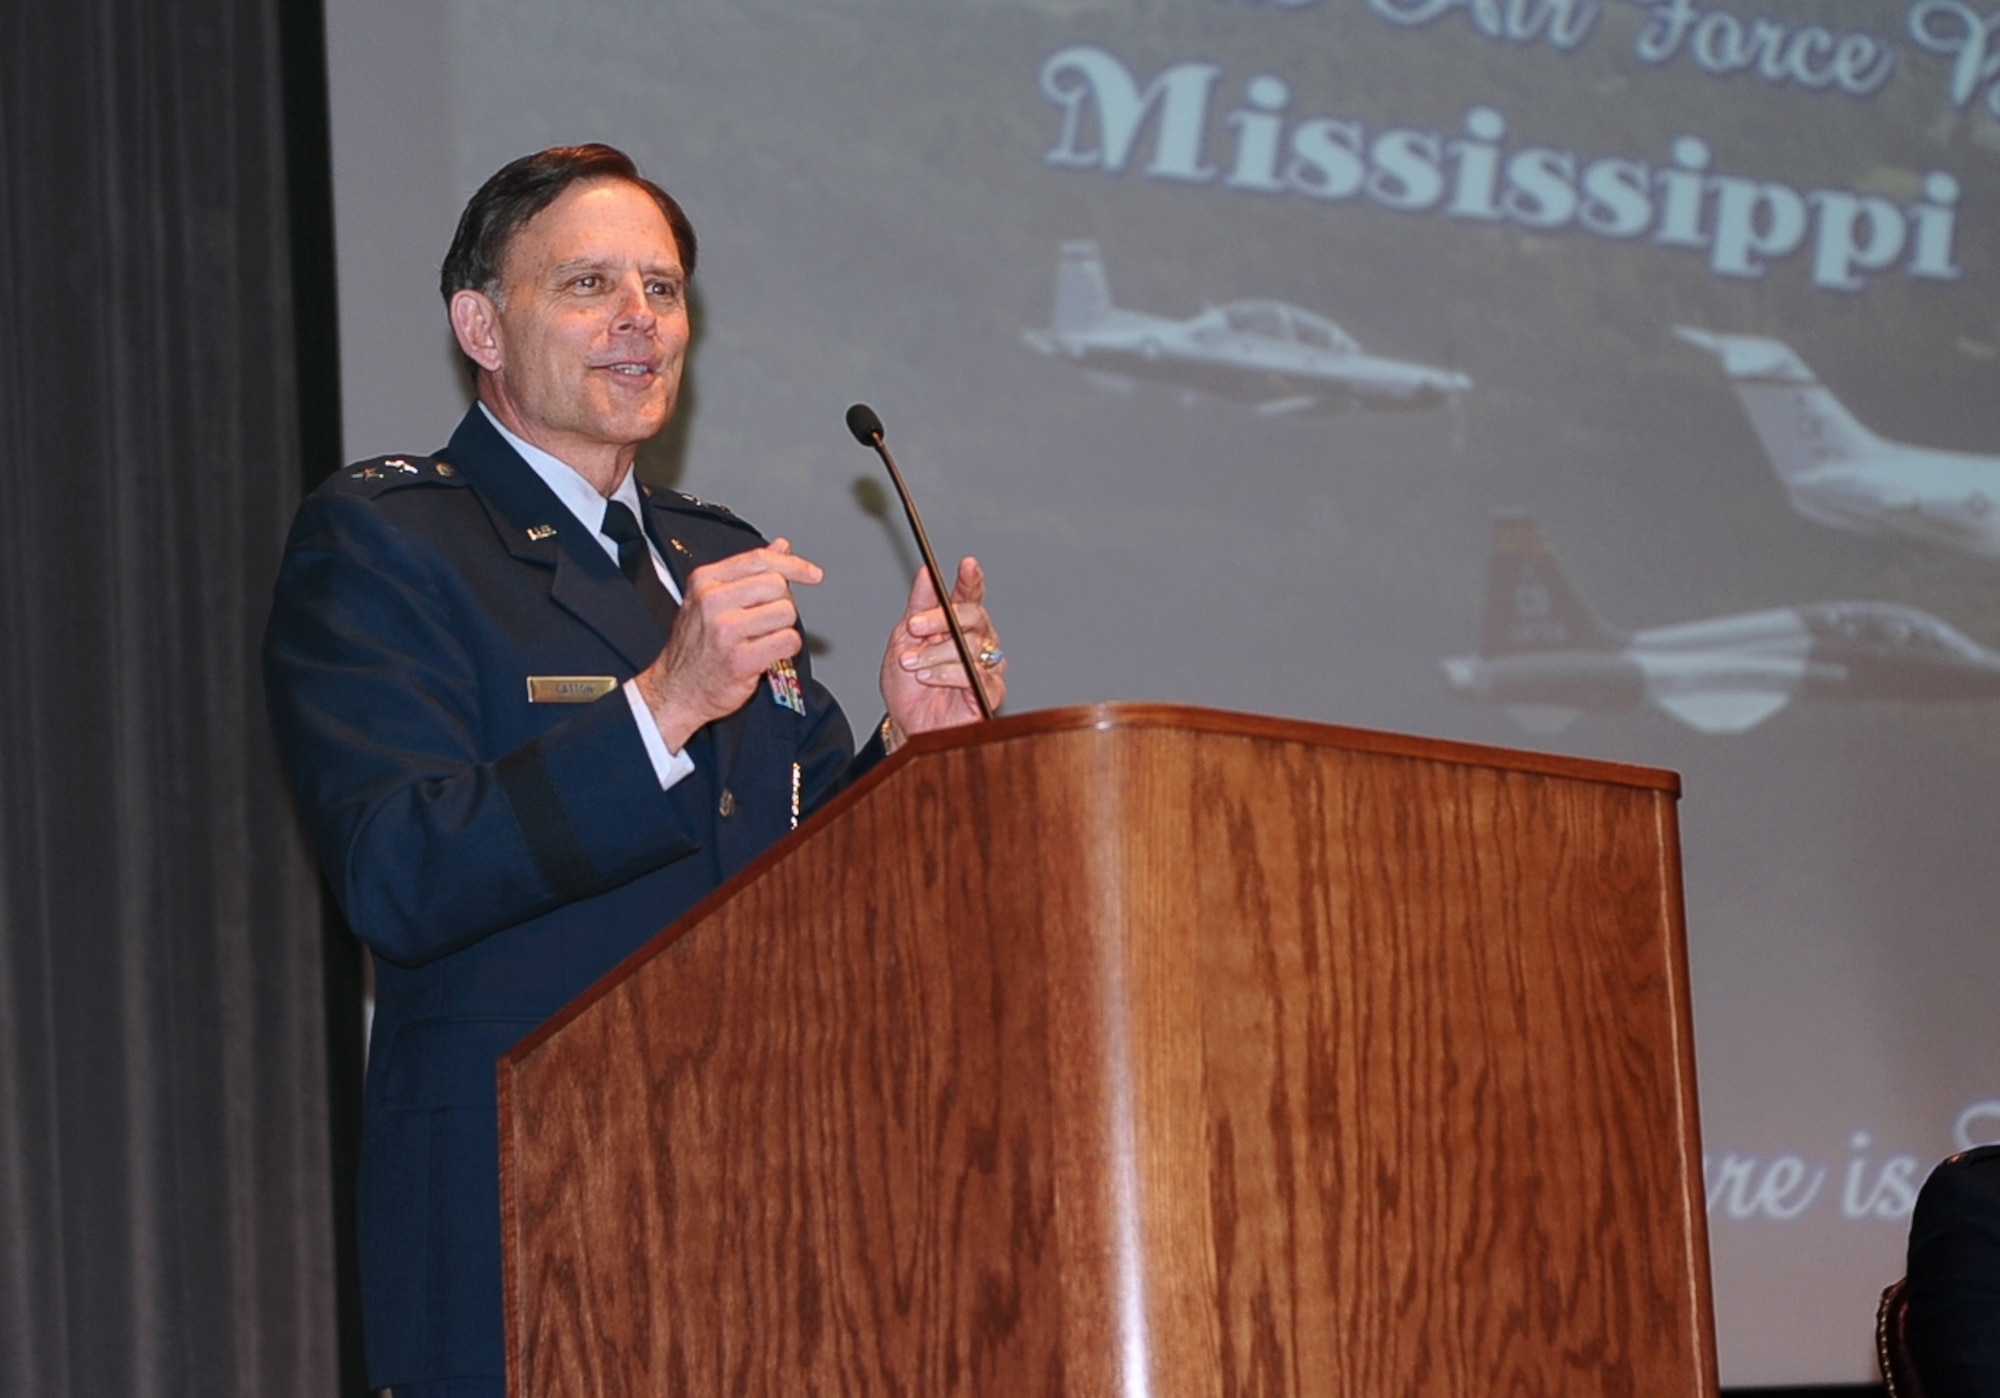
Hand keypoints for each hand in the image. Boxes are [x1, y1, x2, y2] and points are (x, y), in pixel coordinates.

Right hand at [635, 539, 822, 751]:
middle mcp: (713, 601)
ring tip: (761, 639)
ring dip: (782, 628)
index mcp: (705, 581)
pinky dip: (786, 649)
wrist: (675, 690)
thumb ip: (747, 571)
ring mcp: (726, 631)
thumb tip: (781, 546)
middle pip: (777, 586)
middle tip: (766, 621)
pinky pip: (788, 642)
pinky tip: (766, 653)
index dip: (793, 565)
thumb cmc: (695, 646)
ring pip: (786, 614)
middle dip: (781, 603)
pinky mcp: (741, 660)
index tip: (812, 574)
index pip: (760, 560)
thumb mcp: (711, 598)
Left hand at [879, 556, 1003, 743]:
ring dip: (935, 653)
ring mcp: (986, 666)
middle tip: (914, 627)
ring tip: (912, 664)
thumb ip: (919, 605)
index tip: (968, 565)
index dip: (971, 580)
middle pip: (973, 616)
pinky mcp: (990, 692)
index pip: (970, 595)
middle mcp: (977, 641)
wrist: (904, 723)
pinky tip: (929, 678)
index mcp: (958, 624)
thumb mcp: (904, 638)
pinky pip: (976, 675)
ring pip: (971, 645)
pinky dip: (947, 674)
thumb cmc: (908, 684)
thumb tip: (927, 573)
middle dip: (940, 619)